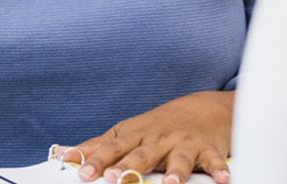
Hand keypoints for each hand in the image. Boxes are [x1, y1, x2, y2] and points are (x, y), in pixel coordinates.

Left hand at [67, 90, 232, 183]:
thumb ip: (97, 145)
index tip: (81, 171)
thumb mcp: (127, 133)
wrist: (203, 108)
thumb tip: (62, 153)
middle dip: (128, 166)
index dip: (96, 159)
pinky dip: (220, 170)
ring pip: (178, 158)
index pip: (112, 147)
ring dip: (174, 171)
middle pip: (141, 153)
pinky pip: (214, 161)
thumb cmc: (158, 126)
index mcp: (135, 135)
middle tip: (114, 179)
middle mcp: (158, 138)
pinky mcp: (208, 149)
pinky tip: (224, 180)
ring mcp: (183, 143)